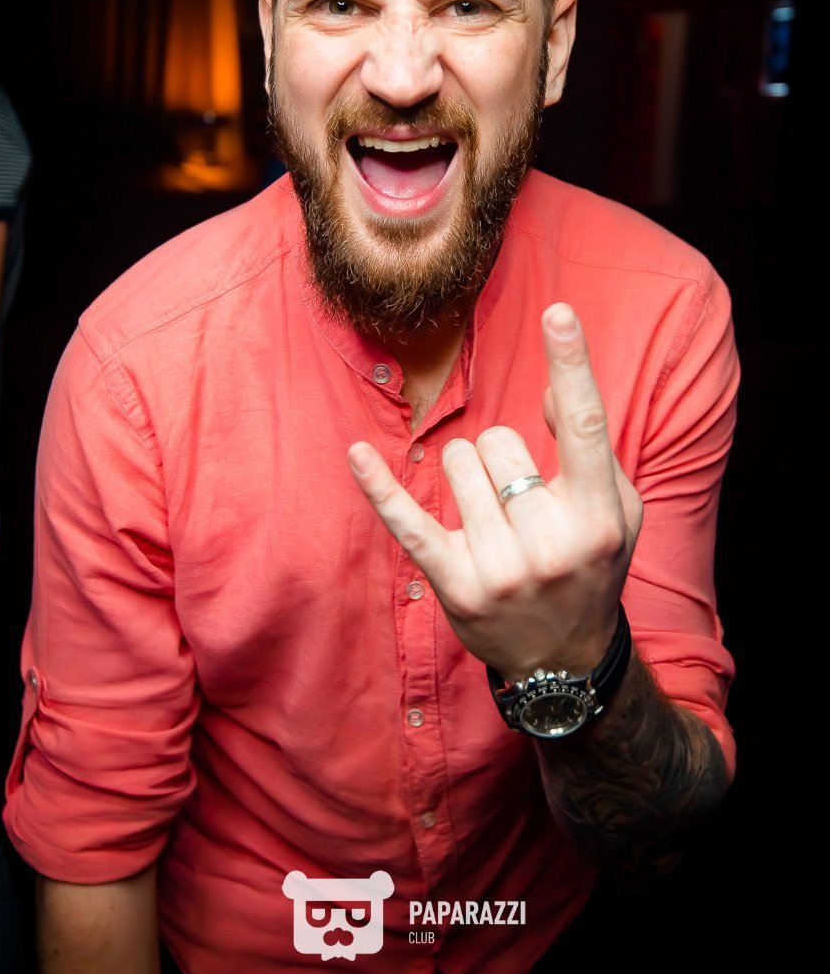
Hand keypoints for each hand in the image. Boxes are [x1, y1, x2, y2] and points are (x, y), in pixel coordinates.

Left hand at [347, 303, 642, 680]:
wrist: (565, 660)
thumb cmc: (591, 565)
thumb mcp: (615, 510)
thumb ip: (588, 445)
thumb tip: (554, 383)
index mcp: (598, 516)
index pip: (587, 426)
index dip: (572, 365)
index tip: (558, 313)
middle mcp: (552, 543)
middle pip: (498, 440)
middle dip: (500, 455)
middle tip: (519, 499)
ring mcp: (500, 568)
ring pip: (456, 463)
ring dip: (466, 475)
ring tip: (491, 517)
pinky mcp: (454, 583)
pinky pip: (408, 521)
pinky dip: (381, 487)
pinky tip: (357, 456)